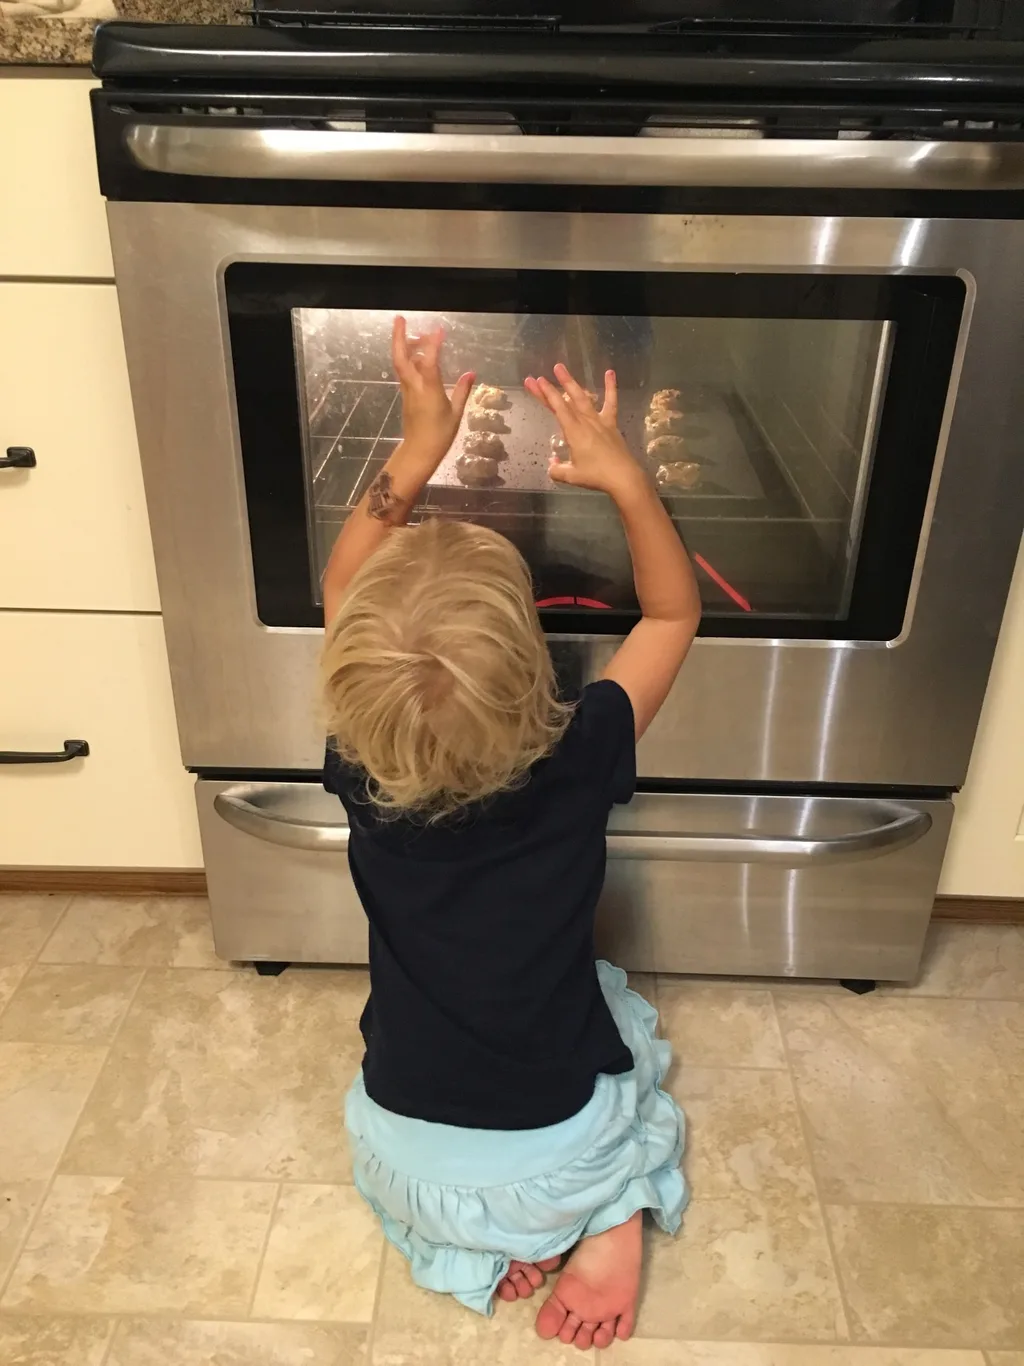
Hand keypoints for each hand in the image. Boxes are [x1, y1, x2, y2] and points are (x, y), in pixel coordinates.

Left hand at [392, 316, 473, 463]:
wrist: (419, 452)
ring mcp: (407, 391)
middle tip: (400, 319)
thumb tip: (471, 374)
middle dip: (399, 337)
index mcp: (429, 391)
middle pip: (401, 357)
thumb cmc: (440, 435)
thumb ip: (462, 391)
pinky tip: (414, 354)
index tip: (439, 329)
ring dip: (402, 345)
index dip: (433, 344)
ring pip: (400, 363)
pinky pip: (404, 372)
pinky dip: (407, 359)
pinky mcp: (405, 395)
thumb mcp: (456, 414)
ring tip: (413, 333)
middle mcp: (414, 387)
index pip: (428, 361)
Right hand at [525, 364, 643, 499]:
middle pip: (566, 401)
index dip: (545, 394)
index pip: (557, 408)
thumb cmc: (596, 476)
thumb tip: (552, 464)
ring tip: (561, 368)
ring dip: (571, 383)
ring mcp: (599, 421)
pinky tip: (610, 372)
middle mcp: (585, 422)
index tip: (534, 381)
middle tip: (541, 375)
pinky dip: (610, 387)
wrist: (623, 477)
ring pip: (583, 398)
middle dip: (552, 387)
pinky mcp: (611, 424)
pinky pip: (611, 403)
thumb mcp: (571, 476)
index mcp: (574, 432)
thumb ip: (557, 470)